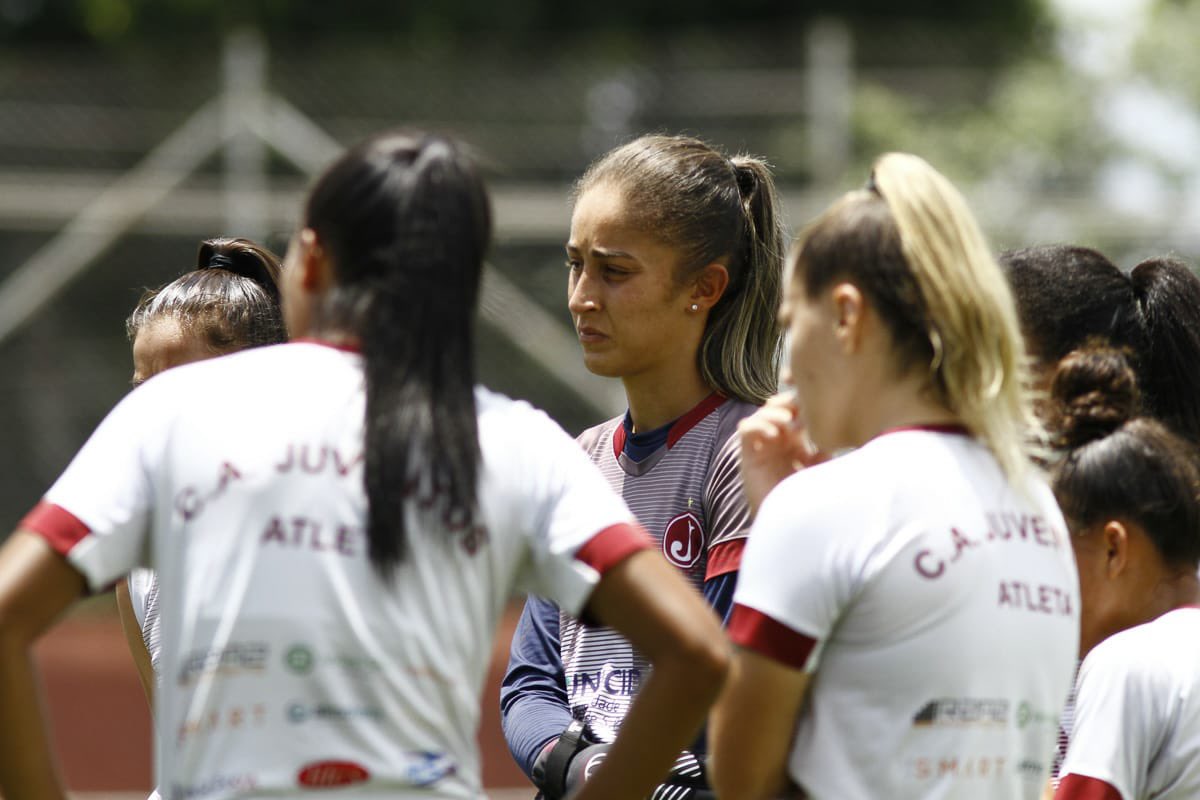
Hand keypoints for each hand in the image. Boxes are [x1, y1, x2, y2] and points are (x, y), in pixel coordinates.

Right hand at [738, 392, 823, 517]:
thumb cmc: (804, 500)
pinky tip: (775, 436)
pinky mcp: (748, 456)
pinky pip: (746, 429)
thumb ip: (824, 453)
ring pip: (761, 414)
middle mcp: (777, 441)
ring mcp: (762, 447)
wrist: (785, 524)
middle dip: (787, 403)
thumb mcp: (820, 472)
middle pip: (776, 406)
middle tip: (800, 410)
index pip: (794, 410)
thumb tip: (830, 436)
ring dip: (774, 413)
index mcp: (796, 441)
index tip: (816, 405)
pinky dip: (759, 426)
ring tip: (788, 422)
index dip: (801, 402)